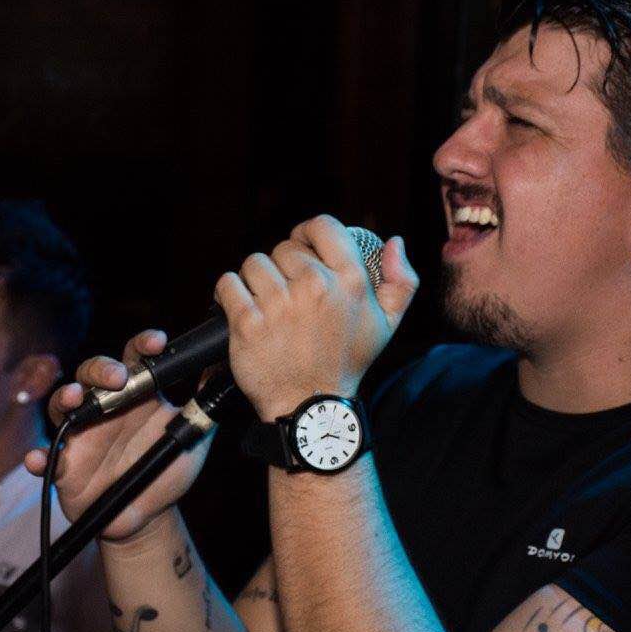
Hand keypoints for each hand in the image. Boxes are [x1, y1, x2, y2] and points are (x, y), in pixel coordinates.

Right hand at [24, 329, 214, 542]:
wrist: (148, 517)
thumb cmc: (168, 470)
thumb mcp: (193, 437)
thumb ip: (204, 406)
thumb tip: (224, 370)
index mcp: (135, 396)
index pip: (134, 360)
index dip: (142, 346)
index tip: (156, 342)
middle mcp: (105, 408)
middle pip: (92, 374)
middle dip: (102, 369)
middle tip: (118, 376)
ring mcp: (81, 434)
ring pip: (63, 405)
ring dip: (66, 397)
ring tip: (76, 398)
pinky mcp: (65, 466)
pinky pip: (46, 459)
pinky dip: (38, 458)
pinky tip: (38, 459)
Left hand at [214, 215, 417, 418]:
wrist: (311, 405)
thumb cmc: (346, 362)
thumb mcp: (388, 323)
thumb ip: (401, 280)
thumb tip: (395, 242)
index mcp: (350, 281)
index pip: (322, 225)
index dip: (307, 233)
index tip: (301, 248)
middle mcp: (315, 287)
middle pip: (283, 248)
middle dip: (282, 266)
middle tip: (287, 293)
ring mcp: (279, 304)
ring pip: (254, 263)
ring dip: (256, 280)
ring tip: (266, 304)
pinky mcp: (248, 322)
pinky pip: (229, 284)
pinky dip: (230, 293)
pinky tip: (242, 308)